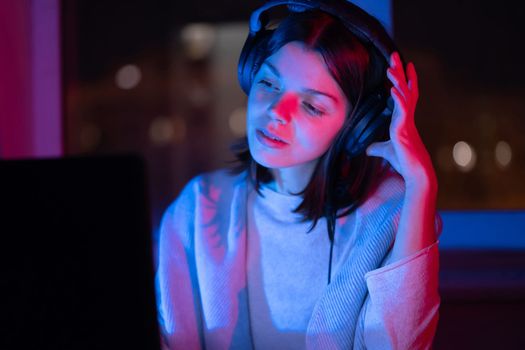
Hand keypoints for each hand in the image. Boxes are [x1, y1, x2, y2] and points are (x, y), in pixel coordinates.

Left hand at [366, 52, 436, 190]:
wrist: (415, 173)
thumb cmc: (404, 161)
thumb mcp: (386, 152)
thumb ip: (377, 148)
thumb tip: (368, 148)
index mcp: (403, 120)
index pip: (405, 95)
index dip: (406, 80)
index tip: (405, 65)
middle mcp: (406, 118)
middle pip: (404, 89)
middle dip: (400, 72)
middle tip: (395, 55)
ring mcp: (407, 122)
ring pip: (404, 96)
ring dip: (398, 80)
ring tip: (392, 66)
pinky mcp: (404, 129)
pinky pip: (402, 110)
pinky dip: (398, 99)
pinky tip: (393, 89)